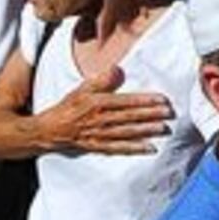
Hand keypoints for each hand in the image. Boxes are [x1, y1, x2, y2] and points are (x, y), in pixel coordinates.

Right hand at [37, 66, 173, 154]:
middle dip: (151, 115)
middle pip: (129, 117)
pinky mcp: (98, 147)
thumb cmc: (68, 107)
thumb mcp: (81, 89)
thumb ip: (101, 79)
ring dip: (146, 131)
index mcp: (96, 103)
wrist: (49, 130)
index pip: (125, 102)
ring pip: (127, 133)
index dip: (144, 101)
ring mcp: (99, 135)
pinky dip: (135, 149)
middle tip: (169, 113)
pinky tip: (150, 148)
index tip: (162, 99)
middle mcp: (99, 120)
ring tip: (163, 128)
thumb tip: (119, 70)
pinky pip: (119, 148)